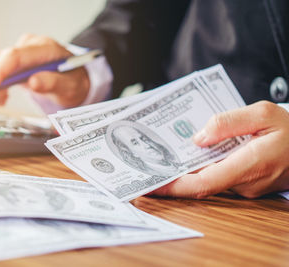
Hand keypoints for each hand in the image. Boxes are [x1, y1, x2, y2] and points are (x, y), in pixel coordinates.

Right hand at [0, 34, 89, 120]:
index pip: (14, 56)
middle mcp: (27, 46)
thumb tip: (34, 82)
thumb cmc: (74, 80)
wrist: (75, 77)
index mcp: (43, 48)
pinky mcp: (12, 62)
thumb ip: (54, 82)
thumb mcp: (71, 86)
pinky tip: (2, 99)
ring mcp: (18, 53)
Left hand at [150, 101, 288, 198]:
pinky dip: (201, 168)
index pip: (202, 184)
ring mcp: (245, 187)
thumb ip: (228, 123)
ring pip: (208, 180)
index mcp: (248, 166)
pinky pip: (218, 178)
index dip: (174, 186)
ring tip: (162, 157)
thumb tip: (198, 137)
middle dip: (173, 177)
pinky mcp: (246, 185)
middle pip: (200, 184)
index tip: (151, 184)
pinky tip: (188, 156)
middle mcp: (244, 183)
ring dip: (186, 170)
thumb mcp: (263, 114)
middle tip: (147, 166)